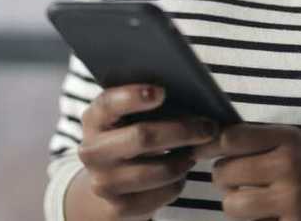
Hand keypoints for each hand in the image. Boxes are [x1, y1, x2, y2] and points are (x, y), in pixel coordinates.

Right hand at [76, 84, 220, 219]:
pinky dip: (179, 181)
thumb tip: (194, 99)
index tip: (161, 91)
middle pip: (142, 137)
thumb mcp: (130, 116)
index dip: (133, 96)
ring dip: (184, 159)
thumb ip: (151, 104)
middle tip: (208, 127)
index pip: (108, 103)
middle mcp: (92, 151)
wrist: (109, 179)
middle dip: (181, 130)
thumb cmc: (130, 135)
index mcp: (94, 119)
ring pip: (159, 170)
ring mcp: (103, 182)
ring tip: (195, 150)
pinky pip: (163, 193)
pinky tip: (181, 170)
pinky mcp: (118, 208)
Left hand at [191, 123, 300, 220]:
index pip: (230, 138)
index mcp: (289, 140)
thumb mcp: (295, 144)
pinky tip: (269, 216)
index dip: (210, 146)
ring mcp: (292, 203)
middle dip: (223, 179)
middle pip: (224, 173)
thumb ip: (258, 139)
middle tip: (234, 181)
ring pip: (232, 205)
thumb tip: (208, 140)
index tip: (202, 152)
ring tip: (251, 200)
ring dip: (234, 205)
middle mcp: (290, 168)